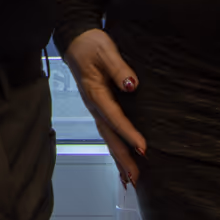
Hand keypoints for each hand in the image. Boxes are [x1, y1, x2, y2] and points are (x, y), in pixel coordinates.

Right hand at [62, 28, 146, 187]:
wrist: (76, 40)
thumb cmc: (91, 44)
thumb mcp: (106, 50)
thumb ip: (119, 68)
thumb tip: (131, 85)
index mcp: (96, 93)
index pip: (114, 117)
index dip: (129, 133)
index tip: (143, 148)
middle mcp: (94, 105)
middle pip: (109, 136)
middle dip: (122, 157)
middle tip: (136, 177)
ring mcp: (95, 109)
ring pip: (108, 138)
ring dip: (119, 159)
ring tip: (130, 179)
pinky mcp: (99, 108)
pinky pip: (107, 132)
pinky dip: (115, 149)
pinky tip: (122, 162)